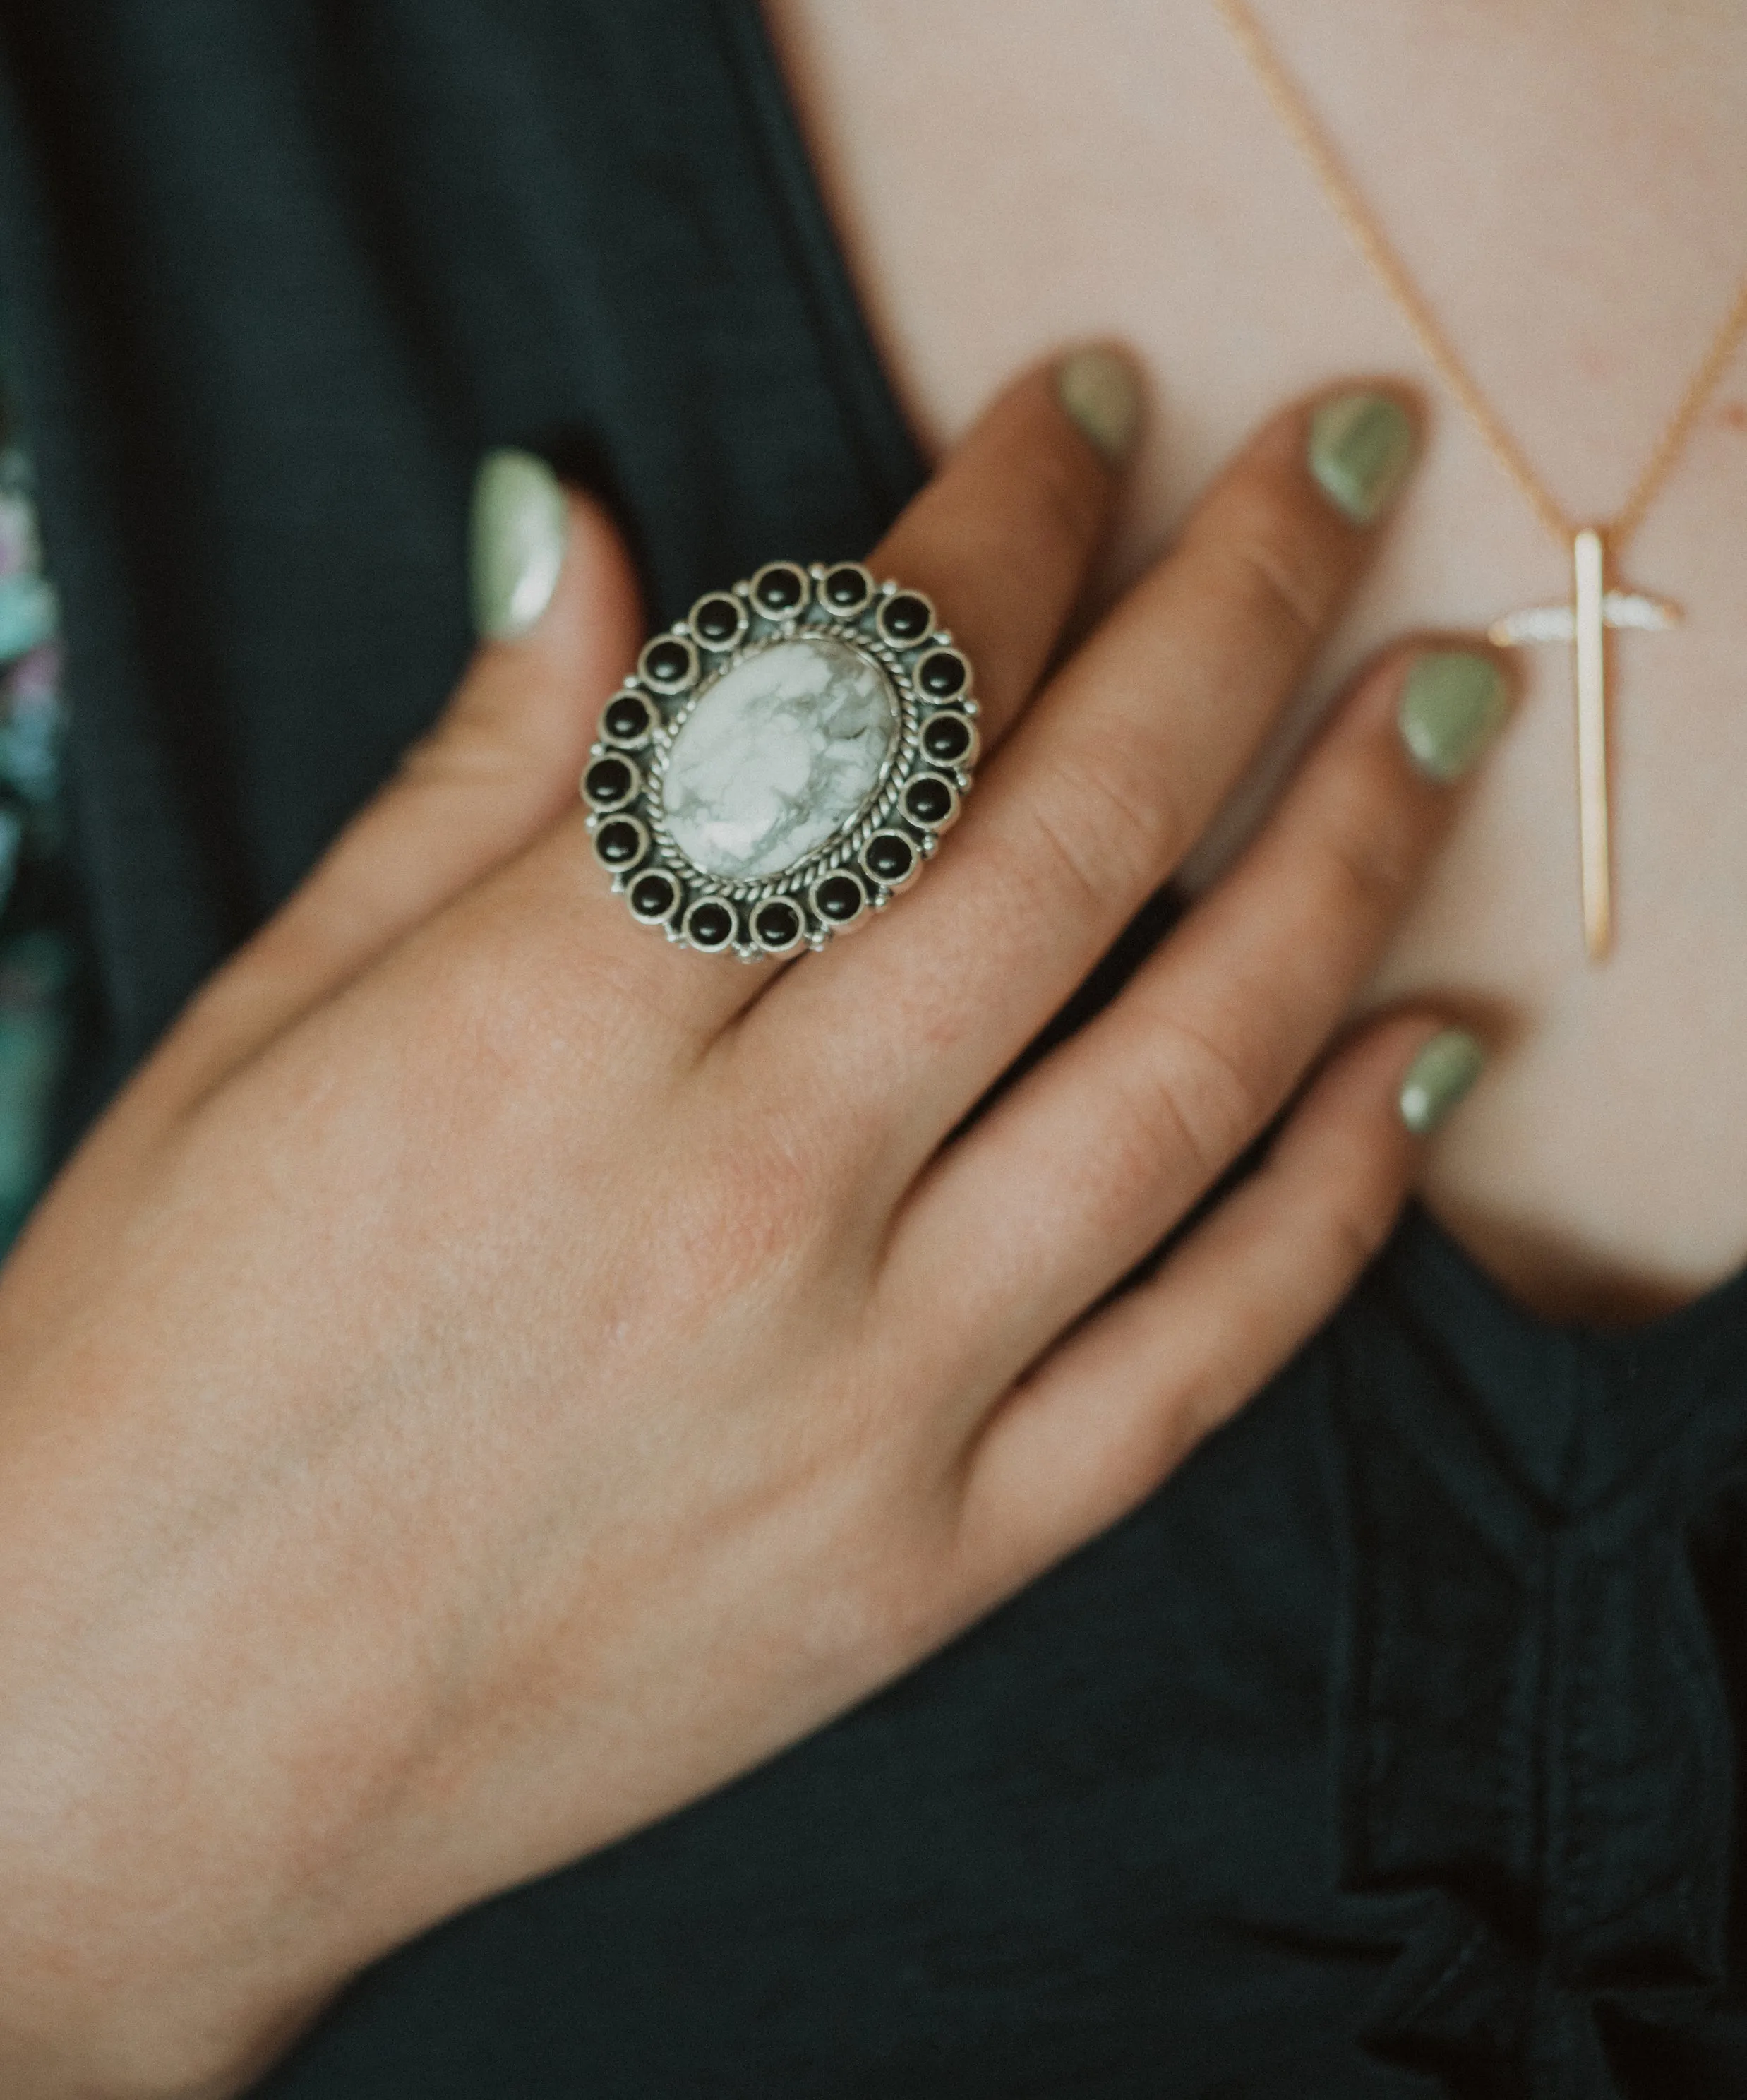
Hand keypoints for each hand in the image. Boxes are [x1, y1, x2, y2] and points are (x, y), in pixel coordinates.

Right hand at [0, 361, 1507, 2096]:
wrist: (120, 1742)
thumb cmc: (152, 1358)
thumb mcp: (259, 1026)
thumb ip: (473, 780)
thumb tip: (586, 529)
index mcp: (553, 1025)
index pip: (865, 697)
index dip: (1008, 514)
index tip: (1090, 404)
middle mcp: (745, 1194)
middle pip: (1074, 834)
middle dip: (1240, 609)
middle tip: (1347, 463)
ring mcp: (863, 1396)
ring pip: (1188, 1071)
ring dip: (1348, 857)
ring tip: (1443, 703)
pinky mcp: (923, 1566)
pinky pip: (1200, 1359)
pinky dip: (1345, 1196)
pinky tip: (1437, 1049)